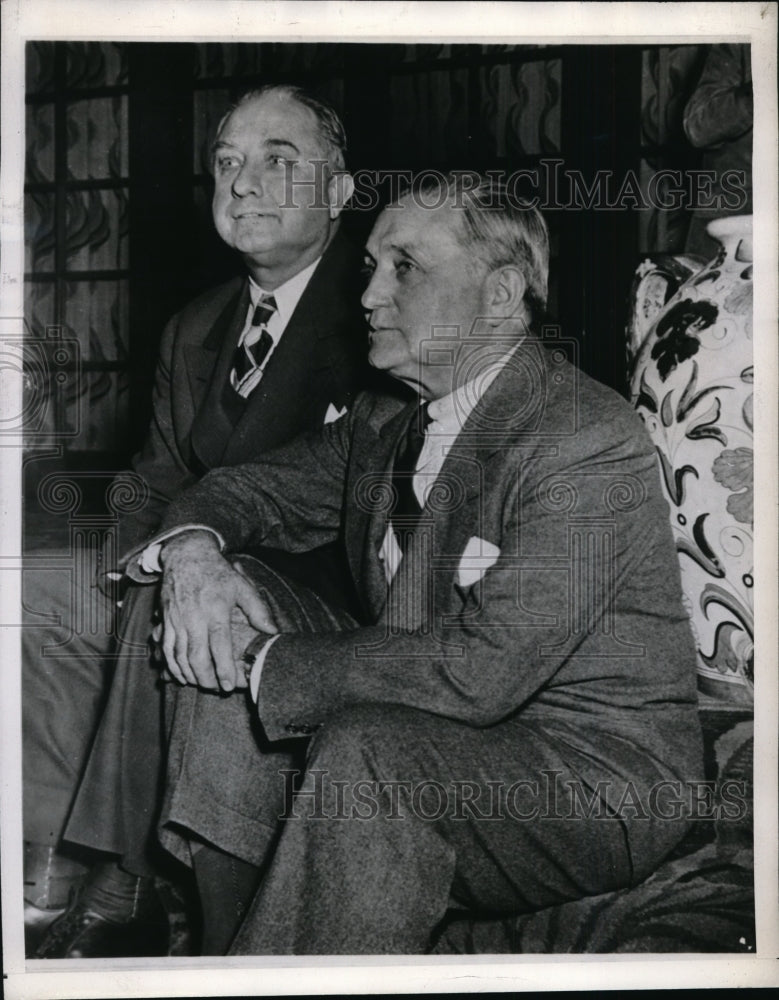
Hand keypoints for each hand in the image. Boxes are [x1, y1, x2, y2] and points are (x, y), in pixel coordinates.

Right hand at [159, 531, 276, 691]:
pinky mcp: (166, 620)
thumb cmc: (217, 572)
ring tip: (202, 685)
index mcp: (215, 610)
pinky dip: (172, 665)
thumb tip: (272, 631)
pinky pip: (166, 649)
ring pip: (179, 656)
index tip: (229, 685)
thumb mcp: (242, 586)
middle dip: (205, 678)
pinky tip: (181, 675)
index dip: (223, 668)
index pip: (219, 646)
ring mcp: (177, 619)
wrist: (186, 555)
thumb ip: (258, 610)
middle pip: (196, 656)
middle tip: (217, 689)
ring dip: (189, 675)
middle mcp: (194, 617)